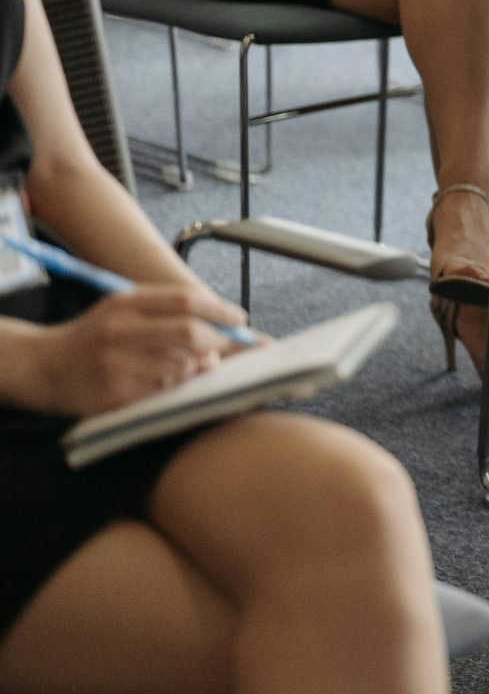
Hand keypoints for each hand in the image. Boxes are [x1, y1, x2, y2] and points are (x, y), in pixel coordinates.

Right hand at [22, 286, 251, 418]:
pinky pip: (164, 390)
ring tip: (191, 365)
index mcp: (125, 303)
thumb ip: (169, 312)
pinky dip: (175, 386)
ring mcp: (116, 364)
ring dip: (197, 368)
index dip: (220, 310)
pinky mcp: (115, 394)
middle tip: (223, 348)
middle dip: (217, 343)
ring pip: (183, 366)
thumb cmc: (95, 336)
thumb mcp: (124, 309)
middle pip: (191, 334)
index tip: (240, 319)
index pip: (186, 300)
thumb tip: (225, 326)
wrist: (44, 366)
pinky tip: (166, 380)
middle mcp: (120, 330)